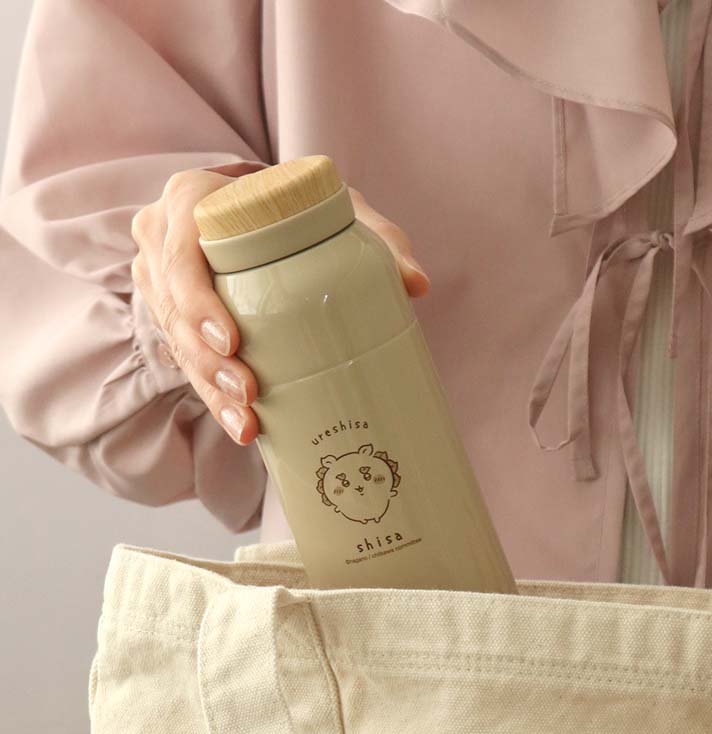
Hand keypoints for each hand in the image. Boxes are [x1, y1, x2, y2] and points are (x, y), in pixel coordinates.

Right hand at [131, 170, 429, 445]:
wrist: (264, 211)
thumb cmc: (299, 206)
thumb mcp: (338, 208)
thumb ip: (379, 237)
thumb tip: (417, 285)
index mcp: (193, 197)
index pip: (181, 251)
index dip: (197, 300)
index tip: (232, 340)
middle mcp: (164, 237)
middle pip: (173, 307)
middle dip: (207, 359)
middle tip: (250, 392)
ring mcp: (161, 280)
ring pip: (175, 341)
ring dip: (210, 388)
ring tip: (248, 421)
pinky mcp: (172, 315)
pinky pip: (183, 358)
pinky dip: (212, 396)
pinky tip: (242, 425)